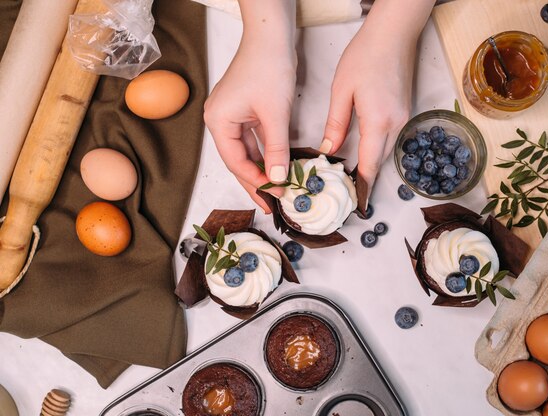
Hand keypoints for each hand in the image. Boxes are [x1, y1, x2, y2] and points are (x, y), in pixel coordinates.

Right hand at [204, 0, 295, 211]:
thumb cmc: (268, 66)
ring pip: (247, 151)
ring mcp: (232, 115)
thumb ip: (276, 149)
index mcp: (218, 121)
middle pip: (238, 160)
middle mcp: (220, 120)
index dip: (255, 181)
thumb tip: (278, 179)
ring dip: (263, 169)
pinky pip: (254, 139)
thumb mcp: (275, 114)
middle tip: (271, 204)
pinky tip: (277, 168)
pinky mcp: (244, 110)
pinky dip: (266, 153)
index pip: (235, 161)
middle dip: (256, 182)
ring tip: (276, 192)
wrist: (271, 36)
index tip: (274, 195)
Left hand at [320, 0, 434, 200]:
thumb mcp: (342, 90)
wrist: (395, 32)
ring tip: (352, 178)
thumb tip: (329, 150)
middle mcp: (396, 124)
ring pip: (385, 152)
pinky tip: (364, 152)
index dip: (363, 188)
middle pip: (380, 162)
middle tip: (347, 194)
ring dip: (371, 165)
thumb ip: (336, 124)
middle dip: (365, 180)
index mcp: (379, 122)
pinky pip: (390, 139)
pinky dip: (377, 150)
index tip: (357, 206)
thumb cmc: (367, 55)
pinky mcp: (405, 111)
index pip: (370, 166)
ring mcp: (404, 118)